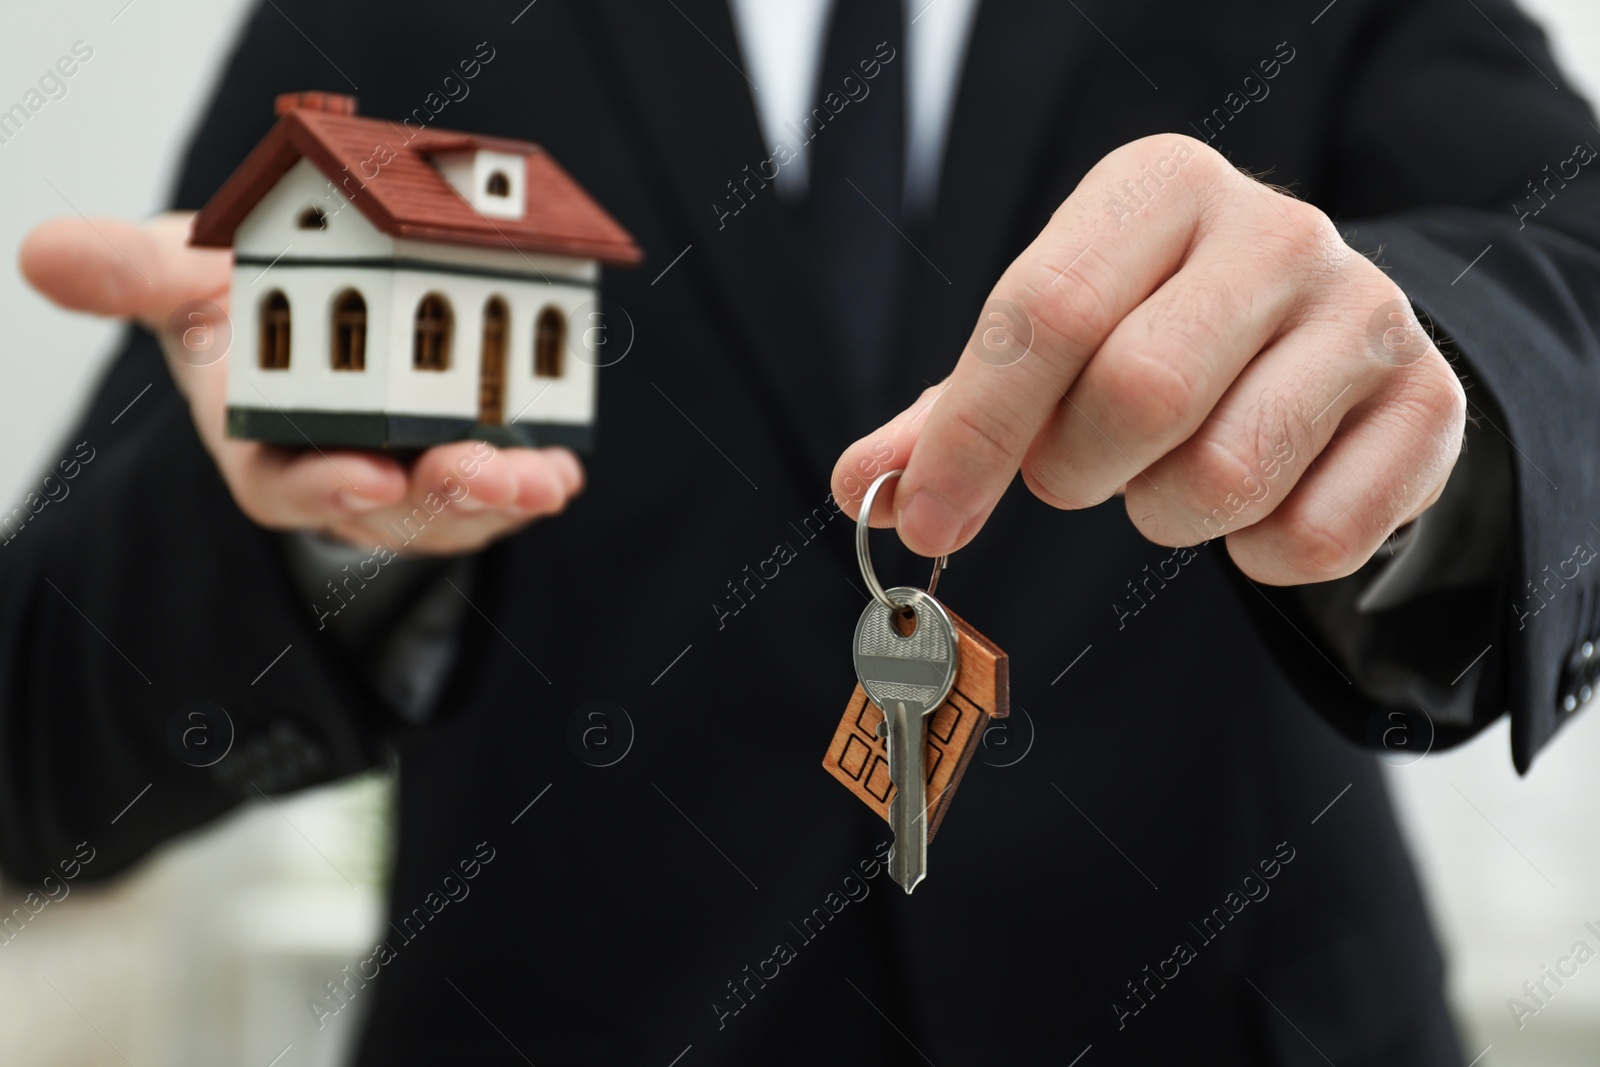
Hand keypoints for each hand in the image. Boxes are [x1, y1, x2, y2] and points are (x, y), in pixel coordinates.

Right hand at [20, 212, 582, 554]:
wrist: (313, 304)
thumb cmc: (244, 303)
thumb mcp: (186, 276)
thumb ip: (132, 273)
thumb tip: (43, 252)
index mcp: (266, 445)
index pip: (288, 487)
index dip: (325, 486)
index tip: (362, 476)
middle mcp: (342, 474)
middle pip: (388, 507)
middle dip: (433, 496)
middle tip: (477, 473)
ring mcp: (410, 476)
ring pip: (454, 508)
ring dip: (497, 498)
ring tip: (538, 478)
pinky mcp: (469, 460)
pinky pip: (504, 484)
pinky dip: (534, 478)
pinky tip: (562, 466)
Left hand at [832, 135, 1466, 585]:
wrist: (1326, 339)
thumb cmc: (1158, 334)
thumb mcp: (1053, 346)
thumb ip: (952, 414)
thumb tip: (861, 486)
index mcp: (1159, 187)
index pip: (1043, 312)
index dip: (973, 434)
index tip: (928, 521)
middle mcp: (1274, 230)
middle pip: (1137, 395)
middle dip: (1078, 469)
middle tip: (1081, 468)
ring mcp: (1367, 313)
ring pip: (1223, 476)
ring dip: (1165, 514)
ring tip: (1172, 472)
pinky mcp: (1429, 405)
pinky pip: (1313, 539)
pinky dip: (1256, 556)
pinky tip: (1257, 503)